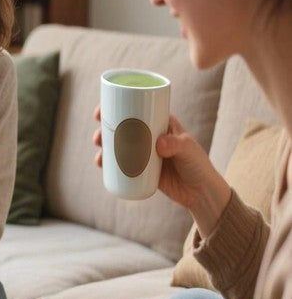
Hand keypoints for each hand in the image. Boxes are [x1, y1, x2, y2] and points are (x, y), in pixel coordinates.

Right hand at [94, 106, 229, 234]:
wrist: (201, 193)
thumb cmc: (198, 165)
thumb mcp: (188, 150)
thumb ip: (175, 145)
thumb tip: (158, 144)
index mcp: (160, 122)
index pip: (136, 108)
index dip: (117, 106)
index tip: (102, 109)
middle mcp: (149, 135)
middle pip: (122, 126)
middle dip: (105, 128)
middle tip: (98, 136)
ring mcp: (144, 153)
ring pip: (118, 145)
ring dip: (104, 146)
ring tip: (100, 155)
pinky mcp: (141, 170)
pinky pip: (121, 164)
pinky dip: (109, 163)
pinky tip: (101, 164)